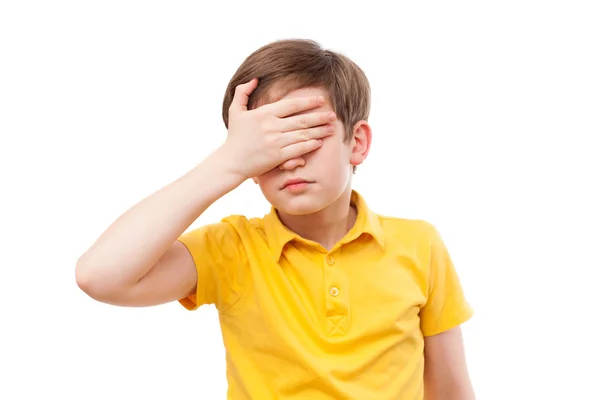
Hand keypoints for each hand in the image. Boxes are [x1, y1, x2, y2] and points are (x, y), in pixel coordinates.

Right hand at [221, 78, 336, 178]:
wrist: (231, 162)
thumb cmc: (234, 137)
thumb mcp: (235, 110)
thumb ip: (243, 92)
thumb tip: (255, 78)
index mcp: (264, 113)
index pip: (291, 104)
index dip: (308, 101)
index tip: (320, 100)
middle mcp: (271, 126)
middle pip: (302, 119)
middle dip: (320, 116)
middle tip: (333, 114)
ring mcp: (275, 141)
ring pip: (303, 134)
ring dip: (319, 131)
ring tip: (331, 128)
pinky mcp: (278, 156)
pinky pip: (298, 149)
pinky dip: (310, 145)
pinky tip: (319, 142)